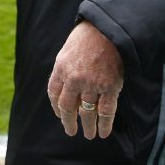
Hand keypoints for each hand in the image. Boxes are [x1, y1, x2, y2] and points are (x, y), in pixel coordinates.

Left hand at [47, 20, 123, 139]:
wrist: (108, 29)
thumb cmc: (87, 37)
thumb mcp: (67, 51)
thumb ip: (65, 69)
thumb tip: (66, 88)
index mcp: (60, 68)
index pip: (54, 93)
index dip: (56, 106)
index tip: (59, 114)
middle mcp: (74, 79)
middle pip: (68, 107)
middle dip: (68, 122)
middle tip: (71, 131)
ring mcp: (92, 84)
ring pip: (87, 113)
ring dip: (87, 126)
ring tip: (88, 135)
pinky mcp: (110, 87)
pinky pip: (106, 112)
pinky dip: (105, 124)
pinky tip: (104, 132)